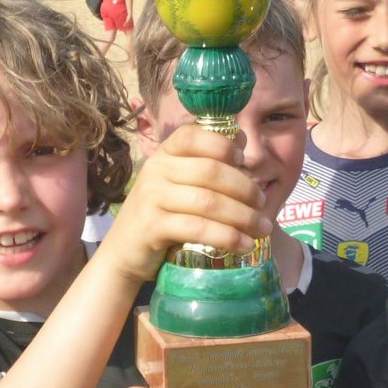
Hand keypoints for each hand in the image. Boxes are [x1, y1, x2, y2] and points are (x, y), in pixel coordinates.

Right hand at [98, 123, 267, 285]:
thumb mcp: (177, 184)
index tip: (242, 160)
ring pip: (208, 201)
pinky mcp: (153, 226)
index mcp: (164, 154)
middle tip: (262, 203)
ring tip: (262, 229)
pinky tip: (244, 245)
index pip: (192, 135)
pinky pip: (197, 228)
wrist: (124, 252)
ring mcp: (152, 197)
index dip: (221, 144)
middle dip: (244, 188)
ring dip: (243, 216)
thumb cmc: (160, 215)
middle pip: (209, 170)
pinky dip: (227, 237)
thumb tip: (240, 138)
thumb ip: (204, 163)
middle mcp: (156, 170)